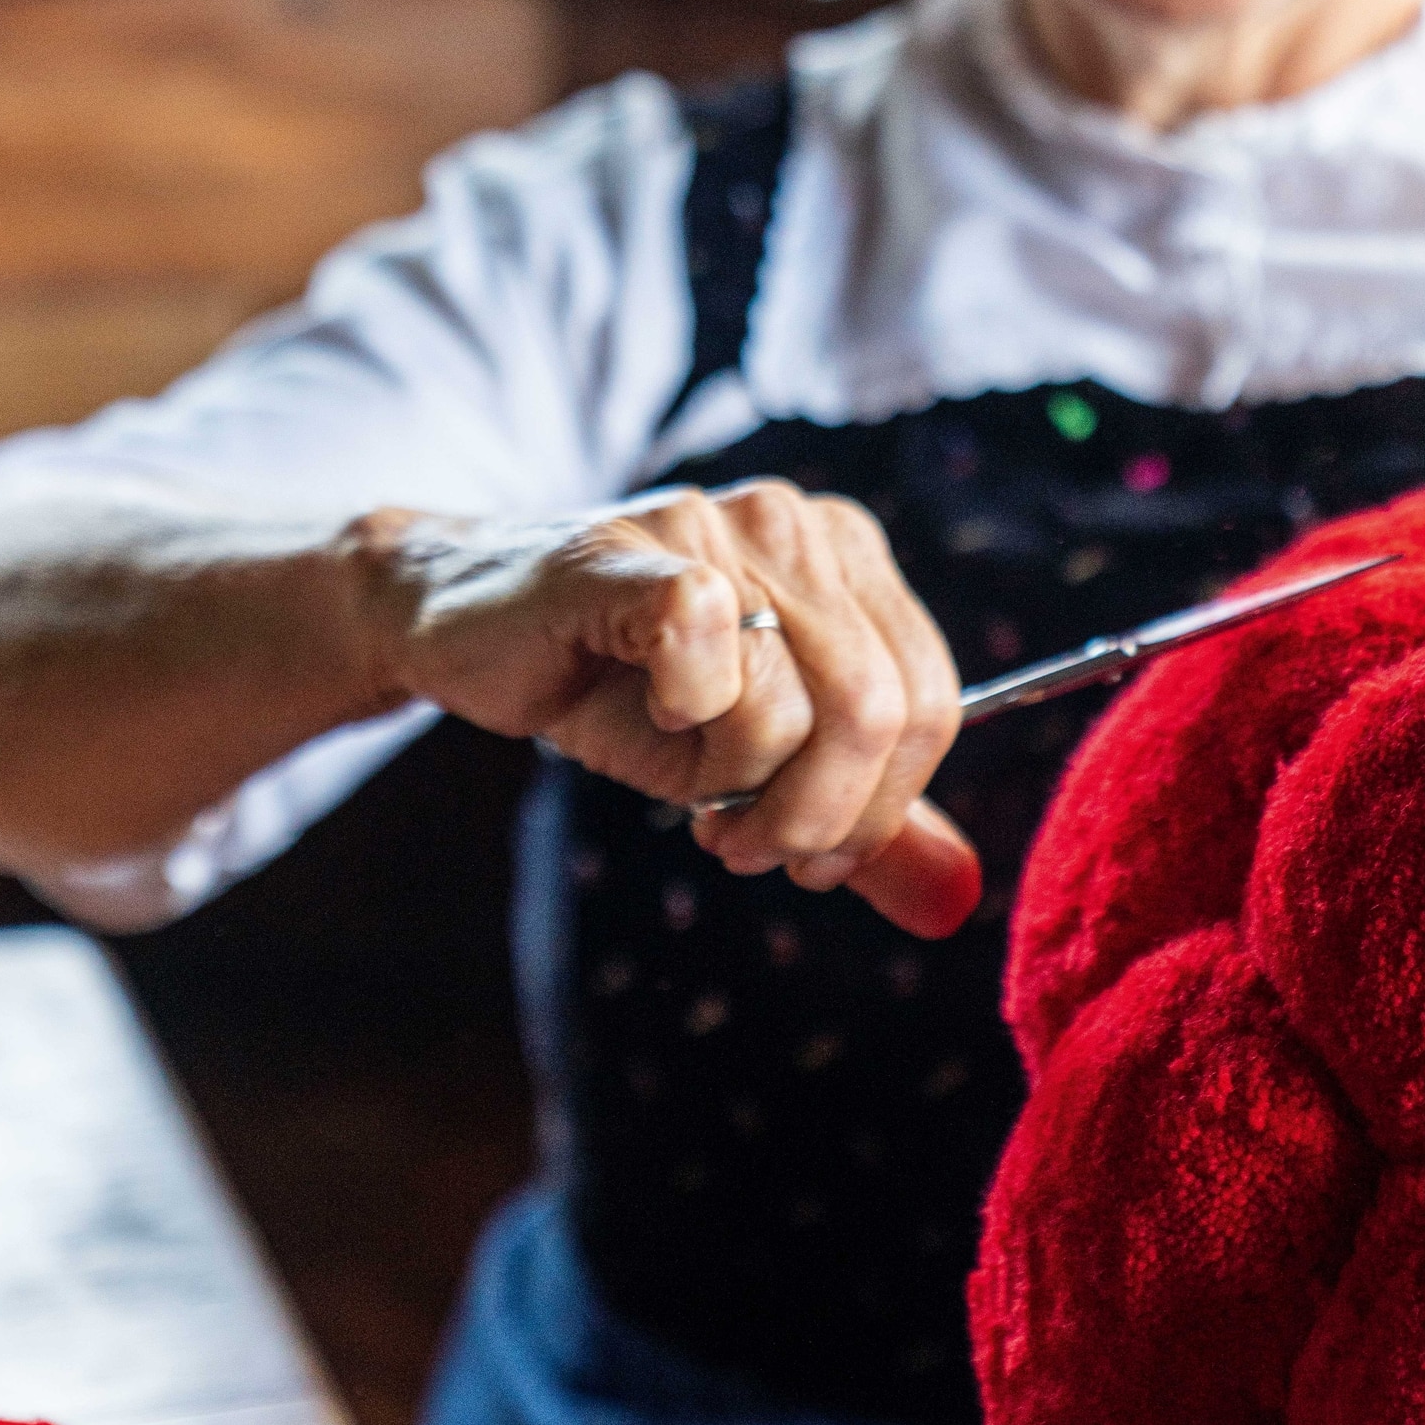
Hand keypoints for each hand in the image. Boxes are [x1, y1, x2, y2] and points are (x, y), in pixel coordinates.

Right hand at [349, 484, 980, 937]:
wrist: (466, 628)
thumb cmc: (619, 688)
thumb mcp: (760, 767)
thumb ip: (863, 826)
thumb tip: (959, 901)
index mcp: (853, 559)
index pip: (932, 700)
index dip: (882, 808)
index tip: (810, 856)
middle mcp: (800, 524)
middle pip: (879, 710)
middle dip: (818, 818)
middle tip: (744, 845)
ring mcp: (719, 523)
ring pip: (796, 704)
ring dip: (739, 789)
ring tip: (691, 794)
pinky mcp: (636, 545)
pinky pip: (706, 644)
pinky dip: (683, 715)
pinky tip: (650, 706)